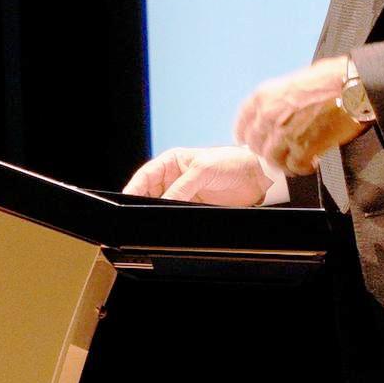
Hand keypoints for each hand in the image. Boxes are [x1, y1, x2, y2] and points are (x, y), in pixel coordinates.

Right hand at [124, 145, 277, 205]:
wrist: (258, 178)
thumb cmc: (232, 162)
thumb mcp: (202, 170)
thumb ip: (180, 187)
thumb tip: (163, 202)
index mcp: (172, 161)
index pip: (146, 175)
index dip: (134, 187)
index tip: (126, 199)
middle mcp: (176, 177)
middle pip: (150, 192)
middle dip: (143, 201)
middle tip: (137, 211)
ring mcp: (185, 192)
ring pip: (162, 204)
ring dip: (158, 210)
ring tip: (154, 217)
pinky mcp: (194, 206)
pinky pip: (177, 213)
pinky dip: (172, 217)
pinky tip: (170, 220)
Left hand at [230, 58, 374, 177]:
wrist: (353, 87)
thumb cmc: (330, 79)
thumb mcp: (293, 82)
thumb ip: (279, 100)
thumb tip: (279, 112)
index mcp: (263, 97)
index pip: (243, 123)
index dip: (246, 135)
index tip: (249, 142)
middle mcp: (268, 116)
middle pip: (256, 145)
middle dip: (267, 151)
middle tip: (279, 154)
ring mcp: (284, 135)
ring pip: (273, 159)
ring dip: (284, 163)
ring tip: (295, 163)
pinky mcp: (303, 148)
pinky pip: (295, 166)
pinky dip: (302, 168)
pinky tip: (310, 164)